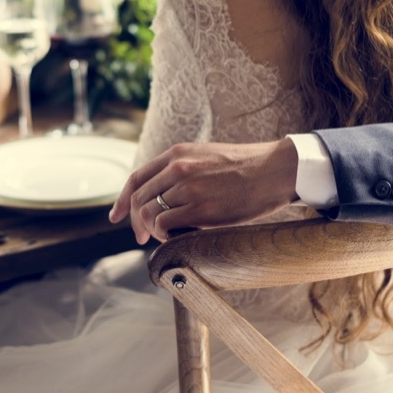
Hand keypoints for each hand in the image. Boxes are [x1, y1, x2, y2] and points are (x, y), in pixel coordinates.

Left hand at [109, 139, 298, 243]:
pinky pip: (164, 225)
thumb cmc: (246, 168)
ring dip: (152, 230)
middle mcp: (178, 167)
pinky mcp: (200, 208)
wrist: (276, 170)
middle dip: (134, 222)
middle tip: (140, 238)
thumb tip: (163, 195)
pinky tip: (178, 237)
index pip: (137, 178)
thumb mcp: (206, 157)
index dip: (123, 200)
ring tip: (167, 236)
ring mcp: (188, 187)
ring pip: (149, 213)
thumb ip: (183, 170)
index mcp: (177, 153)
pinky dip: (164, 235)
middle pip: (139, 198)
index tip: (116, 217)